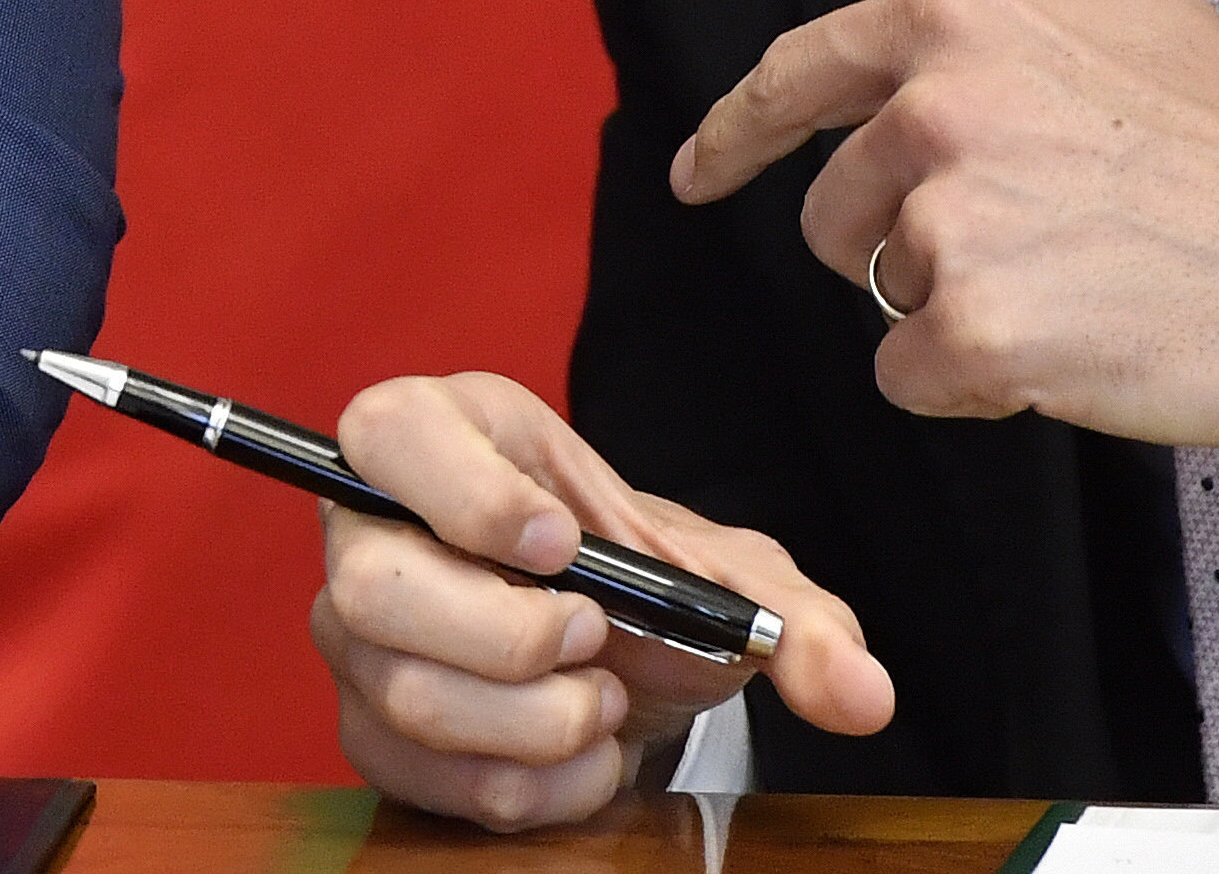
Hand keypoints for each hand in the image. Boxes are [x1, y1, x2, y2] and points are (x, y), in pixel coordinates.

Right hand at [308, 370, 889, 828]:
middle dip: (508, 641)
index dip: (467, 497)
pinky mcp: (368, 721)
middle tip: (594, 644)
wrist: (627, 658)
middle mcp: (374, 523)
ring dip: (530, 724)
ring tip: (601, 703)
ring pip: (400, 694)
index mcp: (445, 433)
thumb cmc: (648, 587)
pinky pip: (414, 775)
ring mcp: (356, 630)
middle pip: (373, 590)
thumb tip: (862, 693)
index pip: (391, 435)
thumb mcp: (731, 581)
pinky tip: (577, 758)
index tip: (564, 546)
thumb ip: (796, 623)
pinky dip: (518, 787)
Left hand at [672, 0, 1218, 442]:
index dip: (733, 133)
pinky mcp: (980, 334)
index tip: (698, 171)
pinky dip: (973, 383)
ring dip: (955, 304)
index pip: (792, 76)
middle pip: (835, 211)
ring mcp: (954, 224)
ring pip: (882, 292)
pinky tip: (1067, 340)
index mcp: (951, 17)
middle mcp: (935, 110)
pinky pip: (912, 377)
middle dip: (908, 236)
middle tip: (1038, 229)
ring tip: (1071, 273)